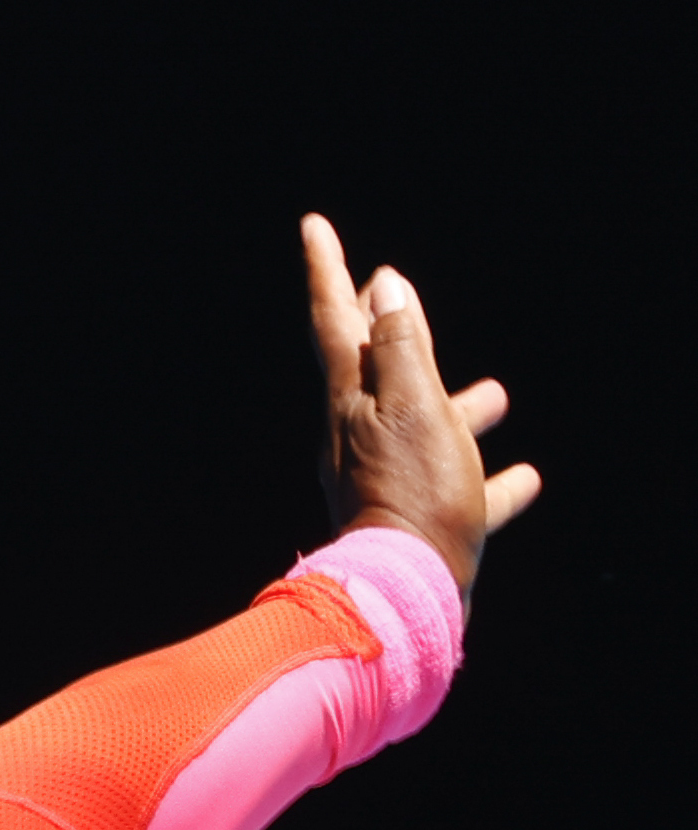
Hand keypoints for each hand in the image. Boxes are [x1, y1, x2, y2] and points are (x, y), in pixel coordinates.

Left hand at [304, 213, 540, 598]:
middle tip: (385, 289)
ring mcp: (385, 483)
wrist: (404, 596)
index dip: (328, 270)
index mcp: (353, 403)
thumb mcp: (413, 404)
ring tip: (498, 396)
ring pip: (424, 430)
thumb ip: (402, 344)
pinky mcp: (415, 526)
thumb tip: (384, 285)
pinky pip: (457, 492)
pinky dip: (488, 480)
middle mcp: (359, 440)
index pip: (337, 321)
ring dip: (456, 405)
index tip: (312, 226)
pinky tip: (526, 478)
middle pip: (375, 372)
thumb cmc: (413, 494)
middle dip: (386, 329)